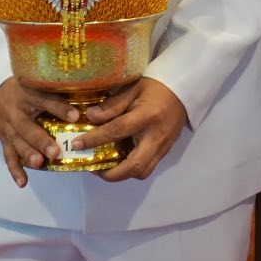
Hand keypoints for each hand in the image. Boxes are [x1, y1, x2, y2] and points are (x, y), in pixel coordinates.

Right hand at [0, 76, 78, 186]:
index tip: (75, 117)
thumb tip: (90, 99)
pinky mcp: (3, 140)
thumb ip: (59, 91)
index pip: (44, 99)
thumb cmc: (26, 89)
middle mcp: (15, 111)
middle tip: (55, 151)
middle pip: (27, 126)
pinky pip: (8, 156)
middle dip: (40, 140)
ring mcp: (7, 127)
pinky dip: (15, 170)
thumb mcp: (38, 84)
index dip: (59, 108)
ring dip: (28, 154)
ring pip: (17, 142)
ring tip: (39, 163)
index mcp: (28, 93)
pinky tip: (23, 182)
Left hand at [73, 77, 188, 181]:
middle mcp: (156, 136)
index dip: (94, 140)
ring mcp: (163, 146)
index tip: (77, 145)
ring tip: (107, 165)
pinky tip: (121, 159)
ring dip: (122, 174)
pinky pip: (148, 167)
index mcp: (147, 116)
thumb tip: (90, 117)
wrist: (184, 89)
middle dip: (111, 173)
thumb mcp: (132, 88)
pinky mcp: (166, 151)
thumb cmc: (156, 86)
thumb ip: (111, 105)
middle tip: (93, 167)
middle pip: (134, 166)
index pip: (117, 131)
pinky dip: (131, 168)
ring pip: (142, 172)